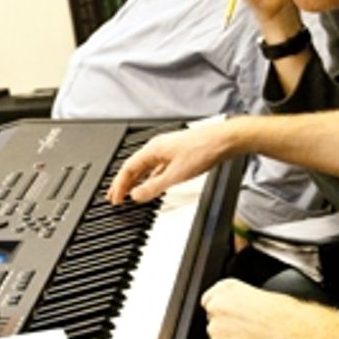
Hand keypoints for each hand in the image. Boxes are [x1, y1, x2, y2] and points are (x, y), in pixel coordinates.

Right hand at [105, 121, 236, 204]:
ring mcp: (167, 150)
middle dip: (123, 183)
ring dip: (135, 180)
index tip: (115, 198)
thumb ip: (154, 187)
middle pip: (134, 167)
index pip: (128, 168)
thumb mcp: (176, 175)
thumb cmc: (203, 150)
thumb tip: (137, 195)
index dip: (119, 185)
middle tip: (115, 197)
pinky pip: (156, 167)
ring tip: (128, 192)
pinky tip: (152, 183)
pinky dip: (149, 177)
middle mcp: (157, 147)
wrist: (224, 140)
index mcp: (153, 149)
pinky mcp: (177, 153)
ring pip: (145, 167)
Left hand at [200, 278, 314, 338]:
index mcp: (225, 288)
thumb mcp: (260, 295)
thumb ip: (240, 303)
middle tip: (249, 334)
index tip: (235, 320)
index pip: (211, 302)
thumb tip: (237, 314)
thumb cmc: (288, 316)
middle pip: (213, 321)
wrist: (297, 334)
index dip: (226, 314)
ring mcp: (214, 329)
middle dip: (228, 329)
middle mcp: (216, 306)